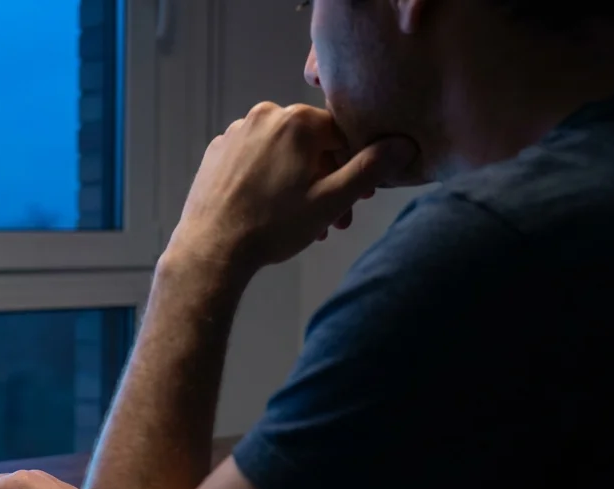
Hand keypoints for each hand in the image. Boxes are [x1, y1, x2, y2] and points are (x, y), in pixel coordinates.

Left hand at [165, 102, 417, 274]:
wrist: (210, 249)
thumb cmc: (272, 226)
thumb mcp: (331, 200)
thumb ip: (370, 168)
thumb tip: (403, 144)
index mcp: (296, 121)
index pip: (343, 133)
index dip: (357, 165)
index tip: (360, 198)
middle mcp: (264, 116)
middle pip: (312, 144)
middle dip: (329, 181)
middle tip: (336, 219)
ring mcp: (235, 133)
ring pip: (283, 153)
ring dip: (302, 184)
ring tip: (306, 223)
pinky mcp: (217, 152)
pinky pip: (256, 160)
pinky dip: (271, 180)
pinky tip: (273, 211)